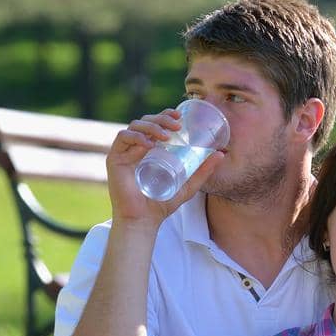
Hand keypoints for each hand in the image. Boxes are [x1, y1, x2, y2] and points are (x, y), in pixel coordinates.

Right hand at [105, 108, 225, 228]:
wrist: (144, 220)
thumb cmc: (161, 204)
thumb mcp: (188, 185)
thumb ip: (202, 171)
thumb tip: (220, 154)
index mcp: (149, 149)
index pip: (155, 124)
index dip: (165, 115)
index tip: (179, 114)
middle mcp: (135, 148)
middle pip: (145, 121)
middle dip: (161, 119)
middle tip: (177, 125)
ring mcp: (124, 152)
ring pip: (134, 126)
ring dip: (151, 126)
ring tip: (166, 135)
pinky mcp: (114, 159)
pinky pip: (123, 138)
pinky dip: (136, 137)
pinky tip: (150, 144)